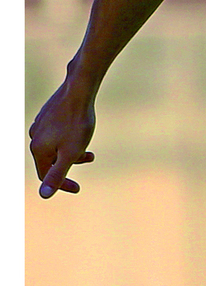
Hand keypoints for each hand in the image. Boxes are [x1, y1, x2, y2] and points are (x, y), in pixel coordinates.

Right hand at [29, 80, 96, 197]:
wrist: (79, 90)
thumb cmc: (77, 123)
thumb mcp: (70, 154)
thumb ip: (57, 175)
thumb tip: (43, 195)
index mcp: (37, 149)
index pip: (45, 175)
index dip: (62, 184)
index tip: (78, 188)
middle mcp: (34, 136)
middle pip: (51, 160)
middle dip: (71, 163)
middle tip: (90, 157)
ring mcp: (40, 124)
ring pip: (56, 146)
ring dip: (72, 150)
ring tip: (89, 145)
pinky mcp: (48, 114)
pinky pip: (57, 134)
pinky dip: (70, 138)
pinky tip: (81, 131)